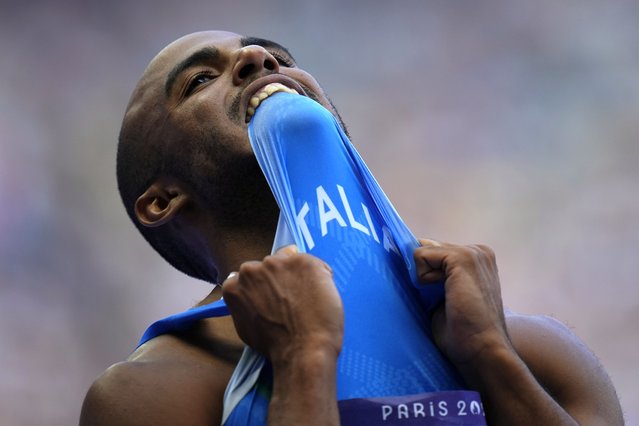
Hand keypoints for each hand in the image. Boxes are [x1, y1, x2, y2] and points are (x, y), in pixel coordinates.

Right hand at [222, 245, 343, 364]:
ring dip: (299, 275)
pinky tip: (321, 296)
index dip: (265, 284)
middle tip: (293, 299)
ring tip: (308, 299)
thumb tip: (252, 299)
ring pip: (291, 260)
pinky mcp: (304, 262)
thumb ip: (246, 304)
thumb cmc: (276, 345)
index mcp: (235, 284)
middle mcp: (252, 269)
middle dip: (281, 277)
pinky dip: (320, 277)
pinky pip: (315, 265)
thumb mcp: (246, 326)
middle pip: (270, 264)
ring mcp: (278, 263)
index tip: (275, 295)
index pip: (250, 274)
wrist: (303, 349)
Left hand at [414, 239, 510, 383]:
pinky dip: (423, 278)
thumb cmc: (464, 333)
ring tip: (448, 300)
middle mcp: (478, 252)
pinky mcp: (463, 258)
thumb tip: (413, 261)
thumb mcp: (446, 296)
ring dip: (425, 278)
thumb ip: (435, 276)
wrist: (482, 350)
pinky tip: (445, 296)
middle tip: (445, 301)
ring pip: (424, 251)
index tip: (439, 296)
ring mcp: (473, 252)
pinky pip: (422, 255)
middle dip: (426, 275)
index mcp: (477, 261)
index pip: (436, 252)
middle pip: (428, 249)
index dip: (428, 274)